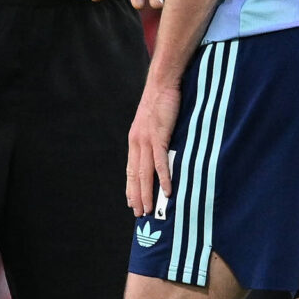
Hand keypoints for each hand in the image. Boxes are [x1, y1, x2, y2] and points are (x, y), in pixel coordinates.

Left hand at [126, 79, 178, 216]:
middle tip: (140, 214)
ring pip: (145, 173)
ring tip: (150, 209)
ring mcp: (146, 140)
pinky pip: (161, 162)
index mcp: (134, 141)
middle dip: (137, 196)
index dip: (131, 187)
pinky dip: (164, 177)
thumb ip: (152, 139)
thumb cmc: (159, 102)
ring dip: (148, 193)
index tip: (132, 202)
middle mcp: (137, 143)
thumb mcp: (152, 124)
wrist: (162, 84)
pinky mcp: (159, 137)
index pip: (131, 169)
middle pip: (136, 175)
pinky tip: (167, 190)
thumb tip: (157, 152)